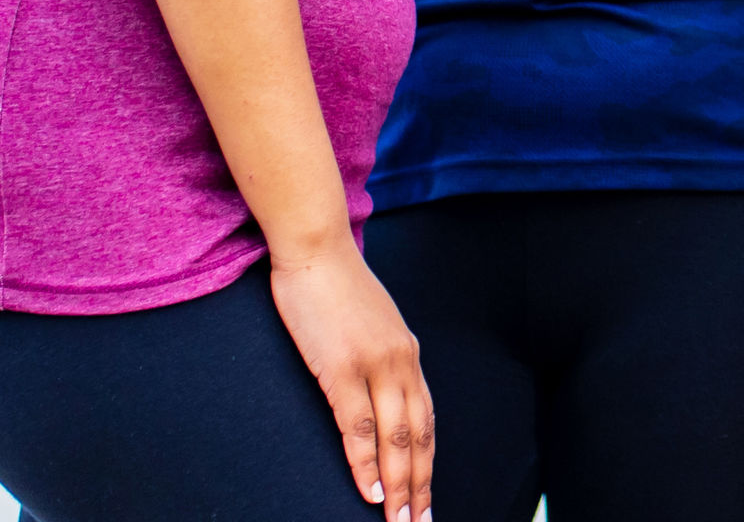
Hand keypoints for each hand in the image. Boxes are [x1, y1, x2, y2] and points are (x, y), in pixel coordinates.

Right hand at [268, 245, 433, 521]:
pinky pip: (358, 427)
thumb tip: (376, 385)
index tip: (428, 493)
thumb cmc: (333, 286)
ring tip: (399, 518)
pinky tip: (370, 490)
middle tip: (421, 521)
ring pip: (396, 438)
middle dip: (421, 483)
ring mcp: (375, 366)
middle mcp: (401, 362)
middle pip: (418, 435)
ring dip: (399, 484)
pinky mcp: (342, 369)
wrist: (316, 248)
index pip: (425, 418)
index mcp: (407, 353)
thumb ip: (378, 355)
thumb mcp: (367, 324)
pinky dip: (367, 463)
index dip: (427, 459)